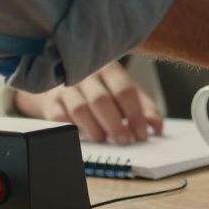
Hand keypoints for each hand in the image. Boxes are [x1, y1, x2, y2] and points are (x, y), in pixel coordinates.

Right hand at [13, 60, 161, 143]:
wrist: (62, 81)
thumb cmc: (101, 88)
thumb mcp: (125, 90)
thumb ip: (144, 107)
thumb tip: (158, 128)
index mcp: (109, 68)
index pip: (125, 90)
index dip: (135, 115)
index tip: (142, 134)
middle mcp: (86, 74)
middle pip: (101, 100)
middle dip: (115, 124)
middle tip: (125, 141)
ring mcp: (65, 86)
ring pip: (79, 109)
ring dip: (94, 129)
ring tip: (104, 140)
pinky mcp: (50, 101)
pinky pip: (60, 118)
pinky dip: (73, 130)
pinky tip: (83, 137)